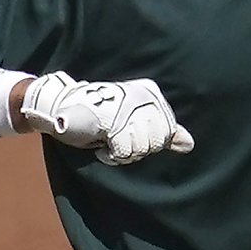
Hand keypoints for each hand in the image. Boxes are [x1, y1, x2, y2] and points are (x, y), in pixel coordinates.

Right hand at [19, 72, 195, 165]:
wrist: (61, 108)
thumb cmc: (100, 119)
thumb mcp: (137, 123)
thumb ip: (163, 131)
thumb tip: (189, 144)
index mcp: (149, 93)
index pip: (168, 132)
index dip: (150, 142)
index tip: (131, 136)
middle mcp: (140, 96)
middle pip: (155, 141)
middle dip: (137, 148)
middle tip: (118, 140)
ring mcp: (122, 106)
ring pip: (141, 147)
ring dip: (123, 153)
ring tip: (109, 141)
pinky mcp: (107, 120)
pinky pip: (123, 150)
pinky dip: (111, 156)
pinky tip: (102, 147)